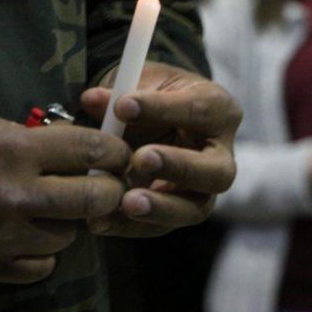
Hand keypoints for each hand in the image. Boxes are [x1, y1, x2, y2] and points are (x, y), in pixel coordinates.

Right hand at [0, 117, 130, 286]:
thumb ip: (28, 140)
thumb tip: (71, 148)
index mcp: (13, 150)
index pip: (91, 149)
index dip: (114, 152)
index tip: (117, 156)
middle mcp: (17, 195)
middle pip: (95, 199)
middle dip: (107, 192)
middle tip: (102, 189)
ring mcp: (6, 237)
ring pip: (69, 236)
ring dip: (66, 223)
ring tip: (47, 214)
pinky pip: (41, 266)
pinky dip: (40, 254)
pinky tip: (26, 240)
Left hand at [80, 61, 241, 237]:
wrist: (147, 122)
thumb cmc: (151, 97)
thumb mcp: (140, 84)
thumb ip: (120, 93)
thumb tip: (91, 100)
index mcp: (218, 111)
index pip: (200, 110)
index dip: (161, 108)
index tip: (122, 106)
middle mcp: (220, 155)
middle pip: (216, 171)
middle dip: (178, 166)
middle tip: (141, 159)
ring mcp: (203, 191)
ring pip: (195, 209)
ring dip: (160, 207)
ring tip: (127, 201)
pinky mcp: (177, 214)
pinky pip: (159, 227)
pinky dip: (128, 225)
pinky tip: (100, 220)